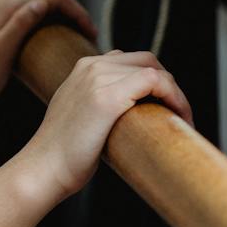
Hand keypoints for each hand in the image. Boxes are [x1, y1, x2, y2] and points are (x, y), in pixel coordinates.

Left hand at [0, 0, 96, 114]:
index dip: (77, 11)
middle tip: (90, 34)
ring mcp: (2, 11)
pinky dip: (48, 15)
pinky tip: (55, 33)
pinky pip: (30, 9)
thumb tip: (42, 2)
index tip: (91, 34)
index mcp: (7, 7)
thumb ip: (19, 24)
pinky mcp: (2, 22)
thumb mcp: (2, 50)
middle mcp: (4, 2)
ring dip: (60, 11)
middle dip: (72, 10)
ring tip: (76, 32)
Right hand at [22, 49, 195, 199]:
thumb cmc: (63, 149)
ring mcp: (98, 79)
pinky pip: (155, 82)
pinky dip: (175, 96)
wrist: (45, 166)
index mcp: (82, 67)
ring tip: (181, 119)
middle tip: (177, 113)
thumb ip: (96, 98)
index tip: (163, 105)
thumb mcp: (77, 110)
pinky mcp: (108, 98)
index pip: (131, 59)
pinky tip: (180, 117)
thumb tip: (129, 108)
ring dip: (176, 93)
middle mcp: (91, 66)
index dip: (154, 80)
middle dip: (168, 84)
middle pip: (148, 60)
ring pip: (155, 70)